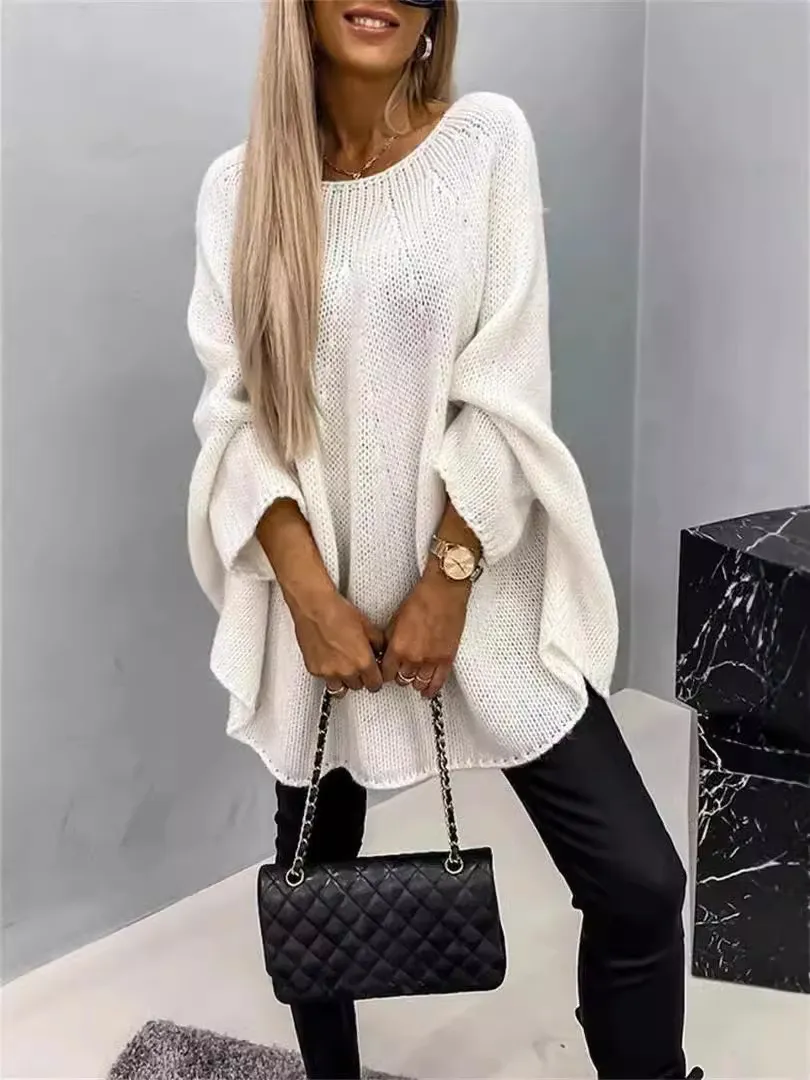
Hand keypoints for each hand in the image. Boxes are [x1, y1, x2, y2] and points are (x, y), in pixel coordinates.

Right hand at [287, 584, 384, 695]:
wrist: (314, 606)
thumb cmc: (337, 612)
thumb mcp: (367, 625)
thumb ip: (377, 643)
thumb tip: (379, 649)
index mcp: (363, 662)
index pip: (375, 684)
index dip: (376, 678)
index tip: (375, 674)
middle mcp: (346, 671)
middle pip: (359, 687)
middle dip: (361, 678)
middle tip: (359, 666)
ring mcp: (328, 672)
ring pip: (340, 689)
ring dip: (344, 681)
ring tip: (345, 669)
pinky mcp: (314, 669)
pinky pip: (324, 679)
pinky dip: (328, 674)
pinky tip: (330, 661)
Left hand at [381, 564, 470, 697]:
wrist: (444, 592)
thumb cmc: (421, 600)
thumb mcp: (395, 620)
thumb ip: (390, 640)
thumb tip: (385, 653)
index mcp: (398, 648)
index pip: (386, 673)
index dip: (385, 673)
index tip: (386, 671)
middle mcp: (413, 658)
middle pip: (402, 680)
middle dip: (399, 676)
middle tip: (401, 671)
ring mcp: (431, 660)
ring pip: (419, 683)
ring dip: (415, 682)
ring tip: (414, 679)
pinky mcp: (447, 659)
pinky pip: (438, 682)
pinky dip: (432, 689)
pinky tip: (428, 692)